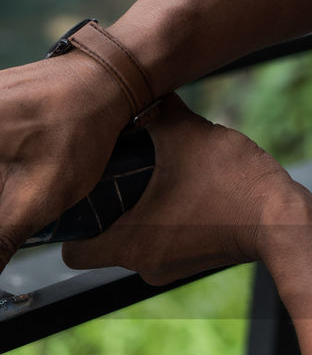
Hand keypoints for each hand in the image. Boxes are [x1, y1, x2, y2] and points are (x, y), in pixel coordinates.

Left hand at [61, 95, 297, 284]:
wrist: (286, 220)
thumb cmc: (233, 182)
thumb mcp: (187, 134)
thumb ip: (155, 110)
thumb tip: (138, 83)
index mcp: (128, 243)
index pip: (72, 253)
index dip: (69, 230)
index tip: (78, 202)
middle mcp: (142, 265)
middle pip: (100, 248)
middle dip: (102, 218)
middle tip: (111, 186)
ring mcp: (167, 270)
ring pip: (132, 247)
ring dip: (134, 220)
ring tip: (148, 186)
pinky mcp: (191, 267)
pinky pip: (161, 248)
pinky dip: (161, 227)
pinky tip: (176, 198)